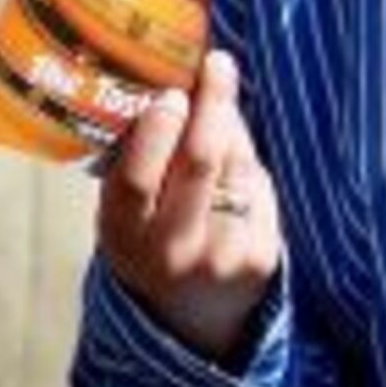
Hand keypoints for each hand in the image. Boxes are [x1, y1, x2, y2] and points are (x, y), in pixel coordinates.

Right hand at [96, 49, 281, 362]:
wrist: (193, 321)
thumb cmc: (152, 245)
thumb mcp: (126, 215)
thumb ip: (140, 163)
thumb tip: (171, 84)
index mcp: (124, 236)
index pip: (138, 177)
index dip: (157, 129)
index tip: (172, 91)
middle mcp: (171, 251)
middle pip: (200, 162)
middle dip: (212, 104)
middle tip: (217, 65)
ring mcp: (222, 257)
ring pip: (237, 167)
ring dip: (233, 125)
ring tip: (221, 97)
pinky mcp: (262, 259)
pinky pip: (260, 187)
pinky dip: (249, 161)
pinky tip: (238, 152)